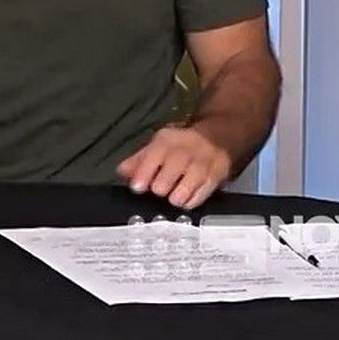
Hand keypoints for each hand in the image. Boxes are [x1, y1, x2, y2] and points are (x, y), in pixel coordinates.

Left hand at [117, 125, 232, 208]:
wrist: (216, 138)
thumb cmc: (181, 144)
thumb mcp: (158, 145)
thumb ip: (139, 159)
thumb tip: (122, 171)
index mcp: (167, 141)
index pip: (153, 157)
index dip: (143, 174)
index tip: (137, 187)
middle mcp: (185, 152)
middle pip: (168, 176)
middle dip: (159, 187)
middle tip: (157, 191)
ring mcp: (202, 166)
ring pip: (185, 188)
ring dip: (175, 197)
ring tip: (172, 196)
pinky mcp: (215, 178)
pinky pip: (200, 196)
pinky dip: (190, 201)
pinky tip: (185, 199)